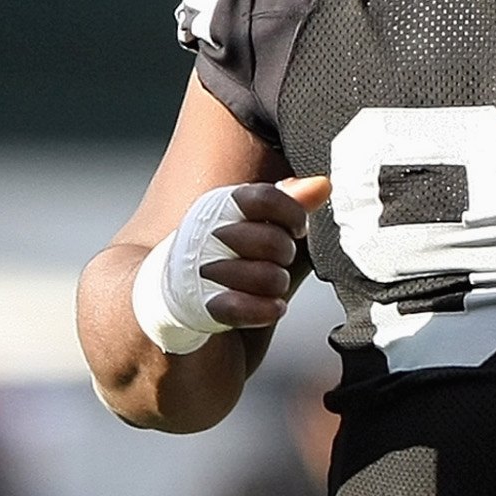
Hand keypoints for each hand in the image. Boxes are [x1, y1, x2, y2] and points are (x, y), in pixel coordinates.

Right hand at [132, 176, 329, 353]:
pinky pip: (244, 308)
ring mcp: (204, 271)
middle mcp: (209, 236)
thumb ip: (288, 203)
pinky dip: (266, 311)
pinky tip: (272, 308)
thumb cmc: (225, 260)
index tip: (297, 227)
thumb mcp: (256, 226)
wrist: (171, 300)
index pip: (265, 198)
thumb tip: (323, 184)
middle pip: (272, 241)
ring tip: (271, 286)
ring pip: (266, 278)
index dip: (291, 213)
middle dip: (284, 255)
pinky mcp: (202, 307)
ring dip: (277, 285)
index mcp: (220, 208)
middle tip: (279, 260)